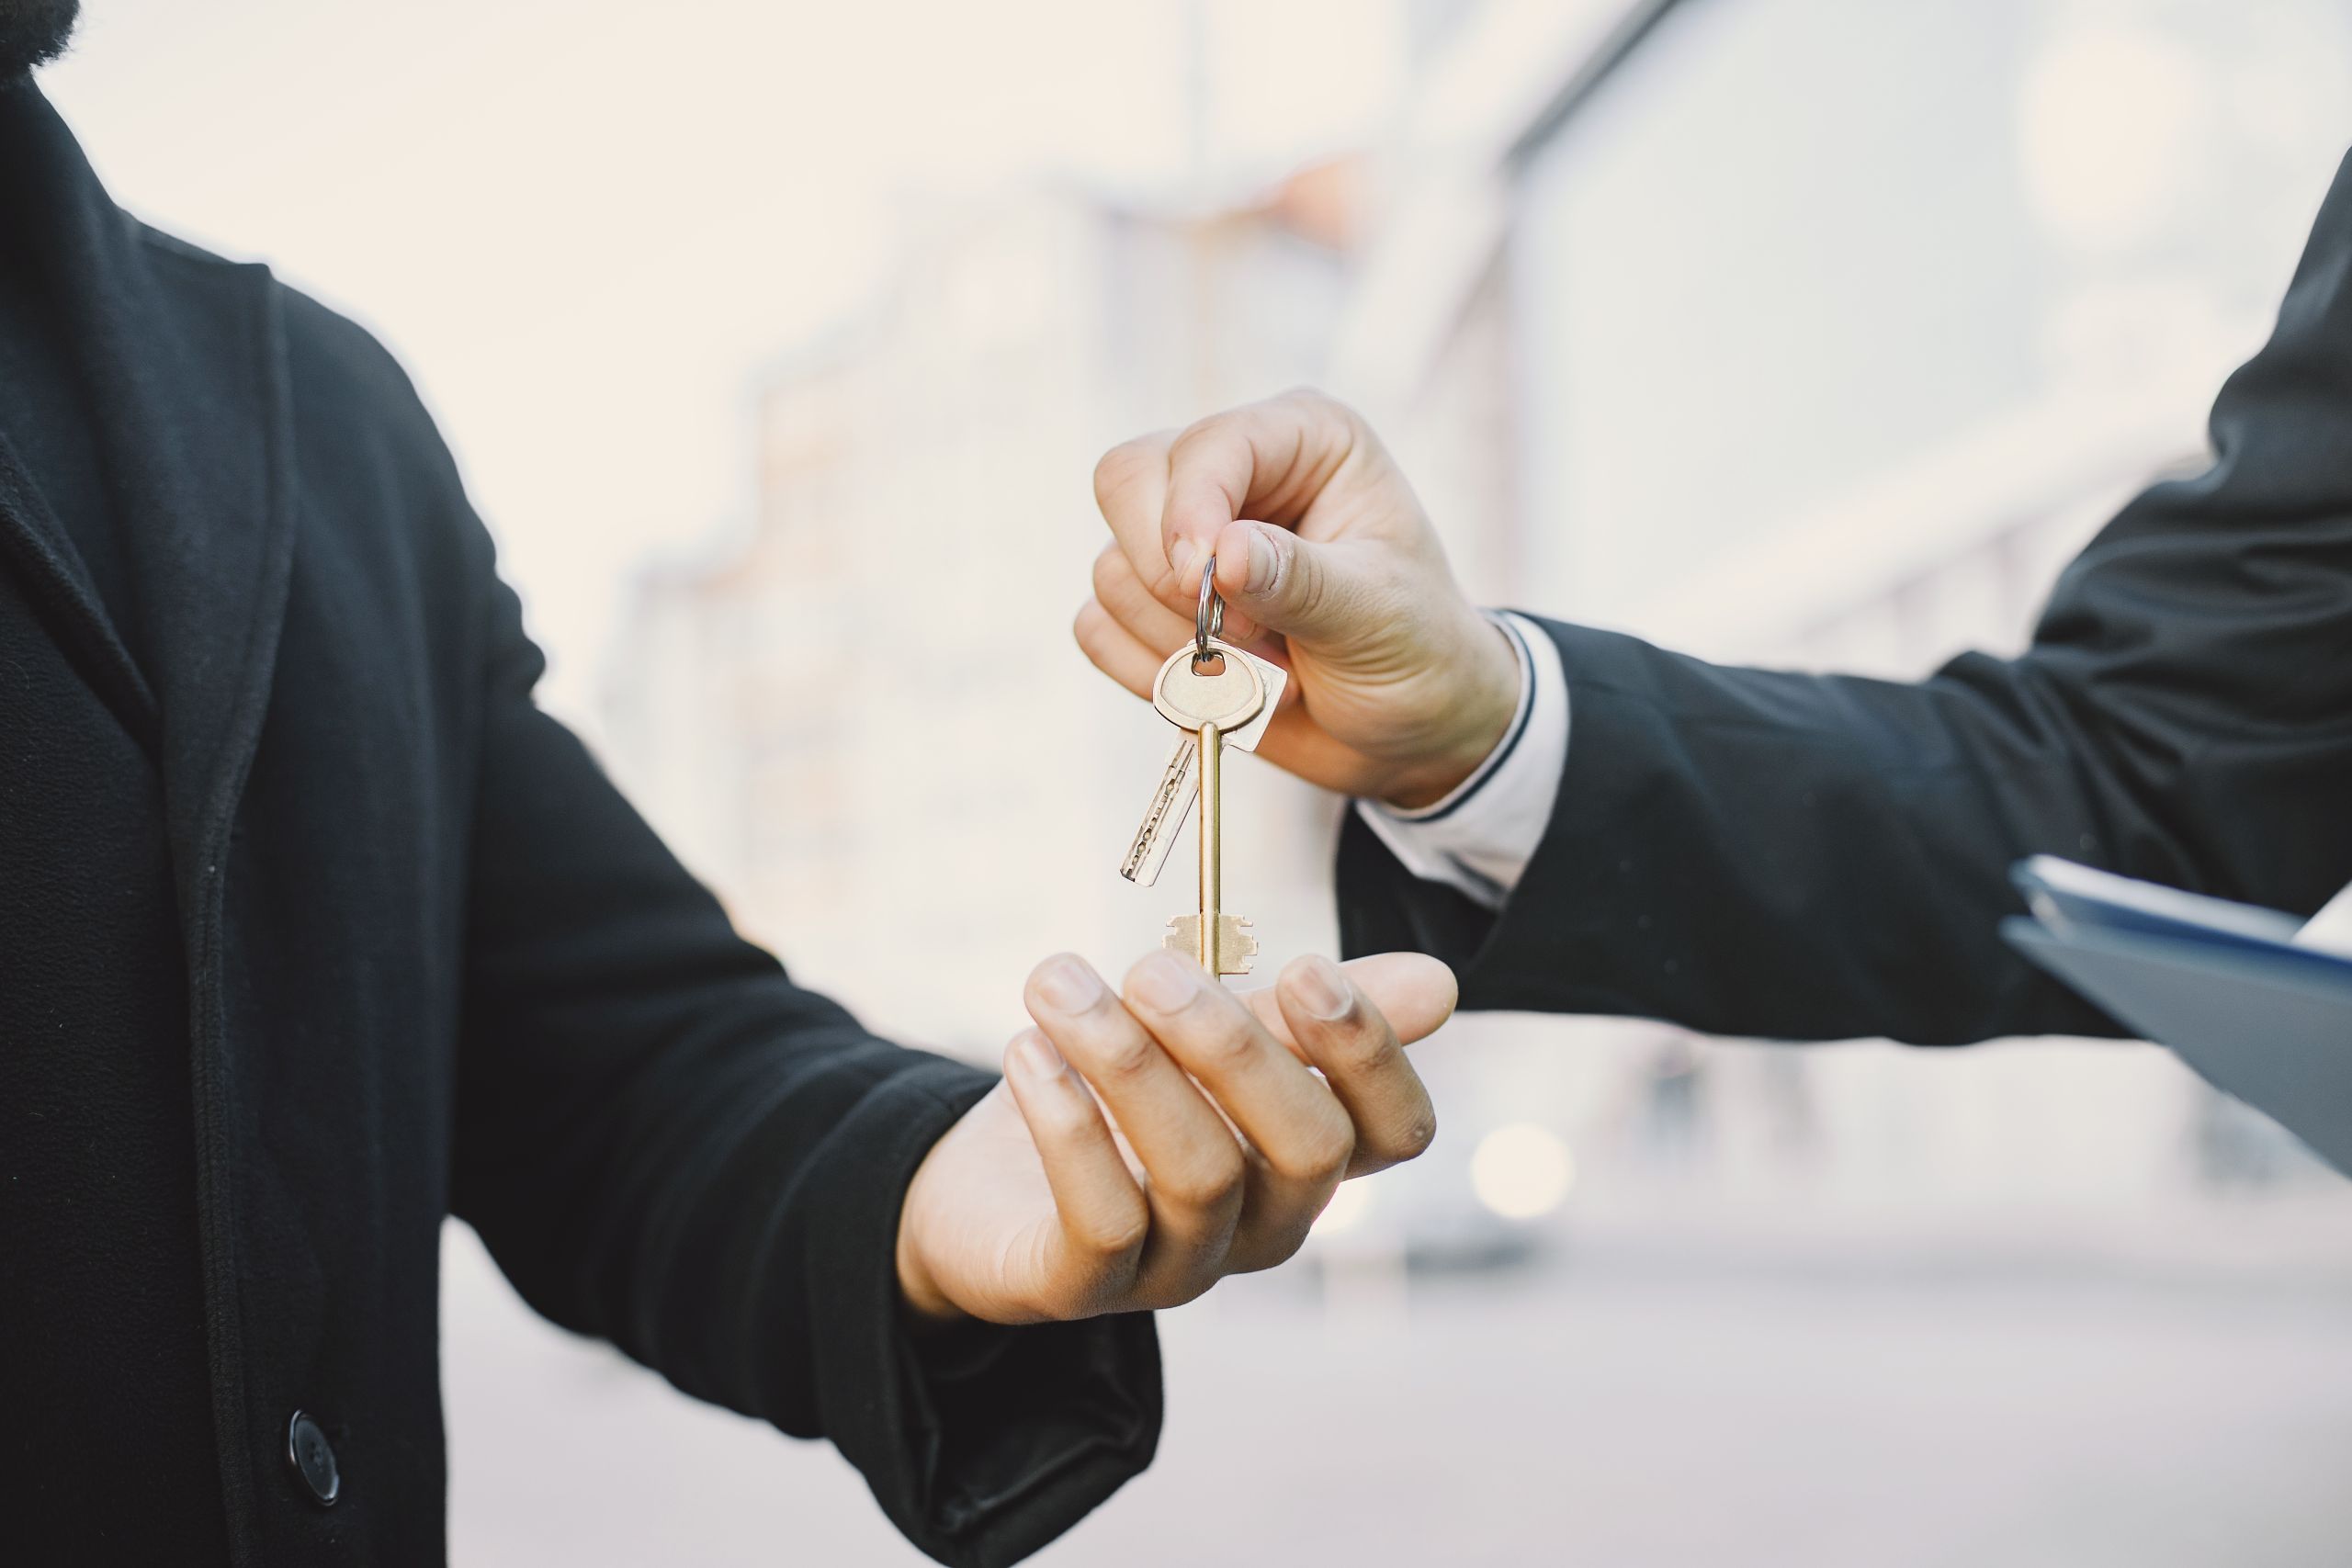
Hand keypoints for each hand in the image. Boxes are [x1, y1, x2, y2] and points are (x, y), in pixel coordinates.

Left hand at [896, 949, 1452, 1324]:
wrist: (982, 1186)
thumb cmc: (1119, 1101)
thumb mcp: (1207, 1040)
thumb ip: (1302, 1014)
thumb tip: (1442, 984)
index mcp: (1308, 1158)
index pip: (1395, 1132)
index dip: (1371, 1057)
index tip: (1308, 968)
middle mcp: (1267, 1223)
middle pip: (1309, 1150)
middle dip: (1237, 1045)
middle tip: (1151, 968)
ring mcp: (1184, 1266)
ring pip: (1200, 1173)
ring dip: (1127, 1061)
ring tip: (1060, 983)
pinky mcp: (1087, 1290)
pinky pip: (1103, 1221)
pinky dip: (1066, 1126)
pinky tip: (1027, 1052)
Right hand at [1077, 388, 1519, 807]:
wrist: (1412, 731)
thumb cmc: (1418, 652)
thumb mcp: (1378, 614)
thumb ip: (1300, 580)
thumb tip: (1220, 553)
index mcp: (1301, 441)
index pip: (1202, 446)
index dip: (1189, 511)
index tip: (1202, 584)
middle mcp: (1235, 476)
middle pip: (1124, 482)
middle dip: (1170, 578)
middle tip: (1249, 638)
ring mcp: (1184, 541)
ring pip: (1110, 570)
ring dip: (1181, 644)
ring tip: (1269, 672)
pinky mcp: (1152, 607)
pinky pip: (1097, 629)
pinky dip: (1151, 674)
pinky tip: (1224, 690)